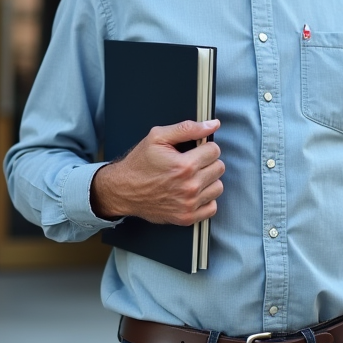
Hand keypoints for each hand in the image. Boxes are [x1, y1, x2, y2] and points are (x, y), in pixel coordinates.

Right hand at [90, 120, 223, 223]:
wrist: (123, 190)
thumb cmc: (139, 163)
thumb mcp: (157, 137)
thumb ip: (187, 129)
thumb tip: (212, 125)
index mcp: (184, 166)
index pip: (215, 150)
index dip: (204, 147)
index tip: (194, 150)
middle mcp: (189, 187)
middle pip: (219, 168)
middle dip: (207, 162)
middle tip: (191, 163)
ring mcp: (189, 204)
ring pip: (218, 187)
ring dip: (208, 181)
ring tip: (191, 177)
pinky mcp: (187, 217)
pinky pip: (212, 207)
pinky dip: (205, 199)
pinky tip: (192, 192)